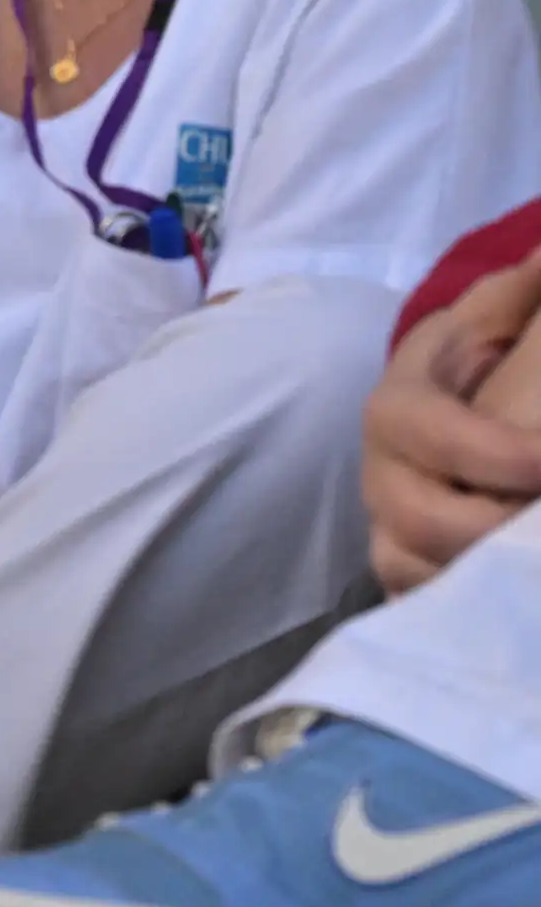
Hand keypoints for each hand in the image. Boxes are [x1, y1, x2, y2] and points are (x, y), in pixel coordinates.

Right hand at [363, 250, 540, 594]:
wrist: (428, 423)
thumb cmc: (465, 372)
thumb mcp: (482, 325)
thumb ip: (513, 296)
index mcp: (397, 409)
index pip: (428, 432)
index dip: (492, 453)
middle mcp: (381, 477)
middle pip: (420, 519)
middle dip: (491, 529)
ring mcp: (388, 534)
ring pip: (419, 572)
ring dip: (483, 576)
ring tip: (528, 563)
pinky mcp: (407, 581)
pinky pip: (427, 608)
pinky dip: (468, 610)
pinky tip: (514, 602)